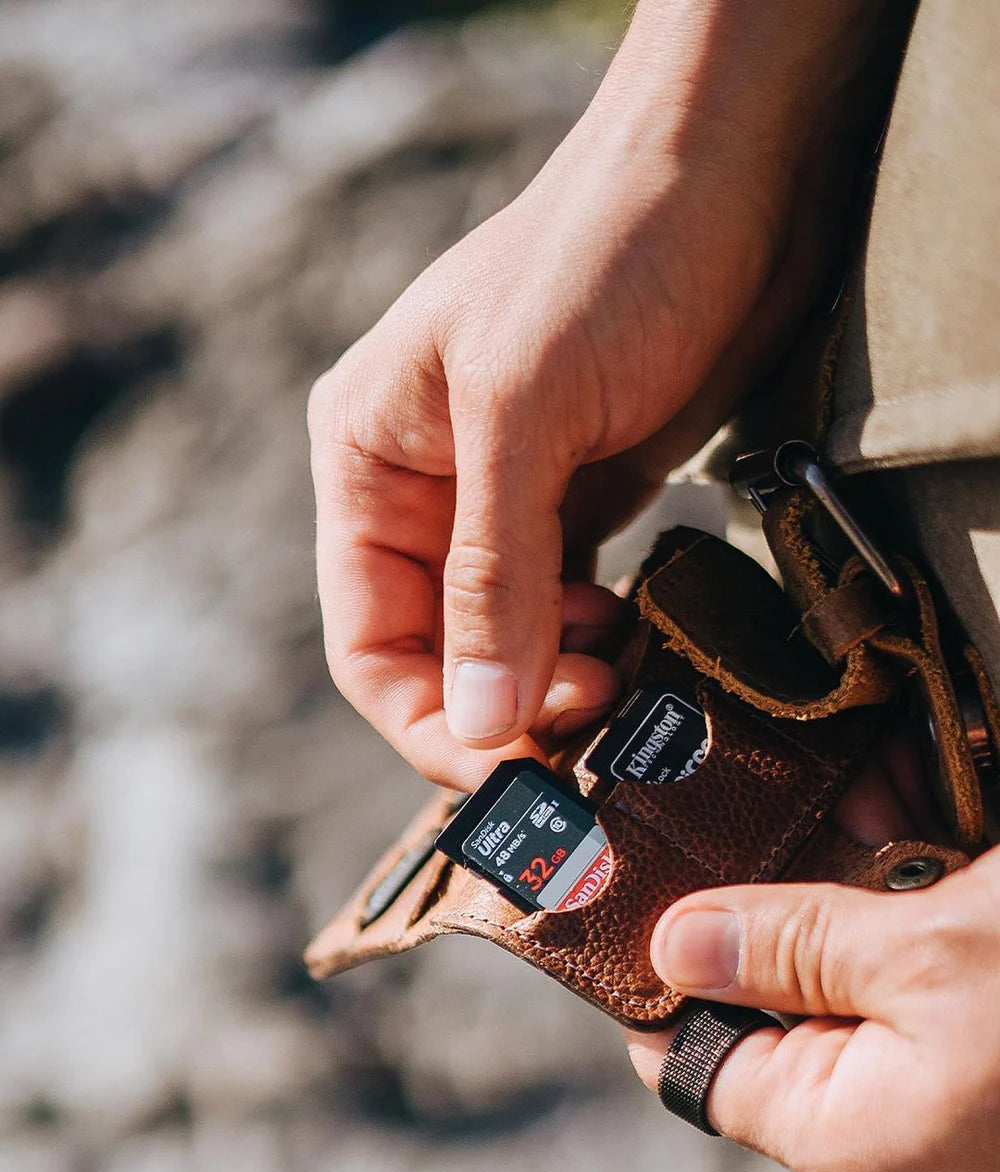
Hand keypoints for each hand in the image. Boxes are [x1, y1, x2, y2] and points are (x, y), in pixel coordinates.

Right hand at [307, 0, 903, 787]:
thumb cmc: (605, 258)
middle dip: (505, 705)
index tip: (507, 774)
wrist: (728, 176)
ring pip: (508, 639)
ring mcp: (509, 497)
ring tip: (618, 669)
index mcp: (370, 461)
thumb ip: (493, 570)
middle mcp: (426, 489)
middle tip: (589, 718)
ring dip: (556, 679)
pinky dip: (595, 641)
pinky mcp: (583, 497)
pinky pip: (570, 605)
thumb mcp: (525, 409)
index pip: (369, 639)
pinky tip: (631, 639)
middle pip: (440, 653)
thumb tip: (484, 722)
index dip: (428, 722)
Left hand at [626, 750, 999, 1171]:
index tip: (641, 881)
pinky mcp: (969, 1022)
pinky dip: (900, 873)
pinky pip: (899, 942)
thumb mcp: (927, 953)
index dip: (657, 974)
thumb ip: (792, 947)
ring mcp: (928, 1067)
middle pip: (765, 989)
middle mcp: (878, 1112)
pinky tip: (908, 805)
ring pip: (837, 950)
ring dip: (842, 866)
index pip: (690, 1059)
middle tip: (755, 800)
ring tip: (859, 793)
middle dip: (768, 888)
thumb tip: (674, 943)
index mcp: (844, 1126)